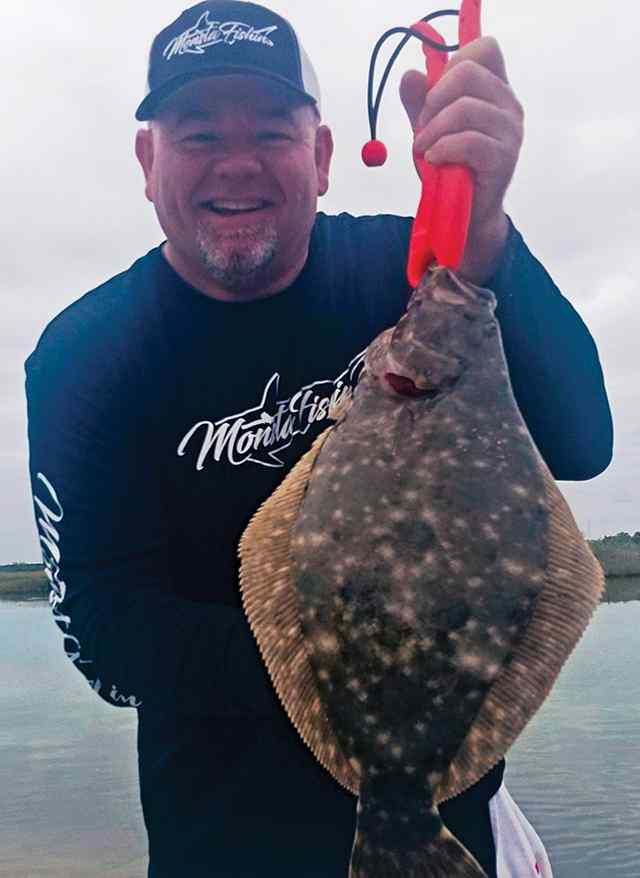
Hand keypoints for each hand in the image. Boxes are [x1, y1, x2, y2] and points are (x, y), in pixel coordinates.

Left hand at [400, 36, 523, 283]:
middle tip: (423, 127)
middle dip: (435, 98)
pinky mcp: (503, 160)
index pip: (486, 48)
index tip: (436, 94)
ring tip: (424, 149)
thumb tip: (409, 75)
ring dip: (433, 129)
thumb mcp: (429, 130)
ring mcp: (510, 133)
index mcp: (495, 90)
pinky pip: (469, 141)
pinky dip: (443, 148)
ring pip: (465, 107)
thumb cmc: (450, 169)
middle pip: (469, 71)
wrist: (464, 217)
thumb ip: (419, 102)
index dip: (454, 62)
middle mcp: (509, 106)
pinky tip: (433, 160)